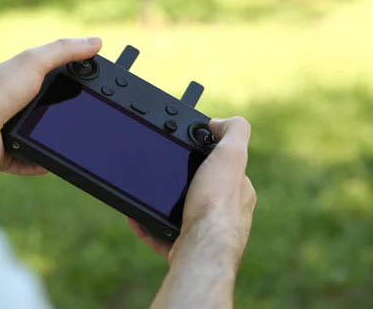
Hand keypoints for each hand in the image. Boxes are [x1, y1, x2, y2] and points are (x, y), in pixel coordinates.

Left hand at [0, 37, 102, 176]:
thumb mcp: (33, 62)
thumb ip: (63, 51)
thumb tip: (95, 42)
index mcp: (21, 78)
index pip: (53, 73)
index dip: (74, 77)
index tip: (95, 83)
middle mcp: (16, 103)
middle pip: (50, 107)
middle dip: (67, 112)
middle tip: (89, 117)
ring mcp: (11, 129)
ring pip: (42, 135)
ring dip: (55, 139)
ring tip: (75, 142)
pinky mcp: (8, 154)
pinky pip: (30, 161)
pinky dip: (40, 163)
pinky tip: (51, 163)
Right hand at [128, 116, 255, 268]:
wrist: (202, 249)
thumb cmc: (218, 205)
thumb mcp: (232, 154)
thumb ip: (233, 131)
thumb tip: (219, 123)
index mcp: (238, 191)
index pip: (223, 166)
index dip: (205, 155)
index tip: (183, 147)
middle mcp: (225, 213)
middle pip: (199, 189)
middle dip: (179, 180)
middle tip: (158, 169)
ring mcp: (204, 232)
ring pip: (179, 212)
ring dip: (159, 201)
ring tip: (142, 190)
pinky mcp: (184, 248)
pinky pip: (160, 234)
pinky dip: (146, 224)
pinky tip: (134, 215)